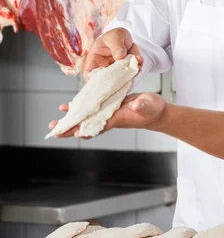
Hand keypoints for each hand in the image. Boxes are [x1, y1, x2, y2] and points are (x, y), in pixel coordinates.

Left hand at [49, 93, 167, 138]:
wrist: (155, 112)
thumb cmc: (154, 110)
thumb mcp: (150, 105)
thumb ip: (144, 105)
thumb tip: (137, 104)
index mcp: (118, 118)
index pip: (99, 125)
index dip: (87, 128)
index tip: (75, 132)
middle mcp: (110, 118)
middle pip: (87, 125)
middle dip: (71, 128)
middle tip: (54, 130)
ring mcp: (108, 113)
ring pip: (86, 118)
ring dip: (71, 120)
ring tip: (55, 122)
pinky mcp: (108, 106)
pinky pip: (90, 110)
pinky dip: (79, 108)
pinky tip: (70, 107)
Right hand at [82, 27, 143, 82]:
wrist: (126, 37)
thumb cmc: (114, 36)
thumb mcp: (114, 36)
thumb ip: (116, 45)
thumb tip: (119, 56)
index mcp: (94, 60)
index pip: (89, 73)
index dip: (92, 81)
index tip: (102, 82)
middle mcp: (104, 69)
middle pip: (105, 81)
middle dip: (115, 81)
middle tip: (124, 73)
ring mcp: (116, 72)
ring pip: (120, 80)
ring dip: (129, 74)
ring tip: (135, 63)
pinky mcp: (127, 71)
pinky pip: (132, 74)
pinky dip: (137, 69)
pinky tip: (139, 59)